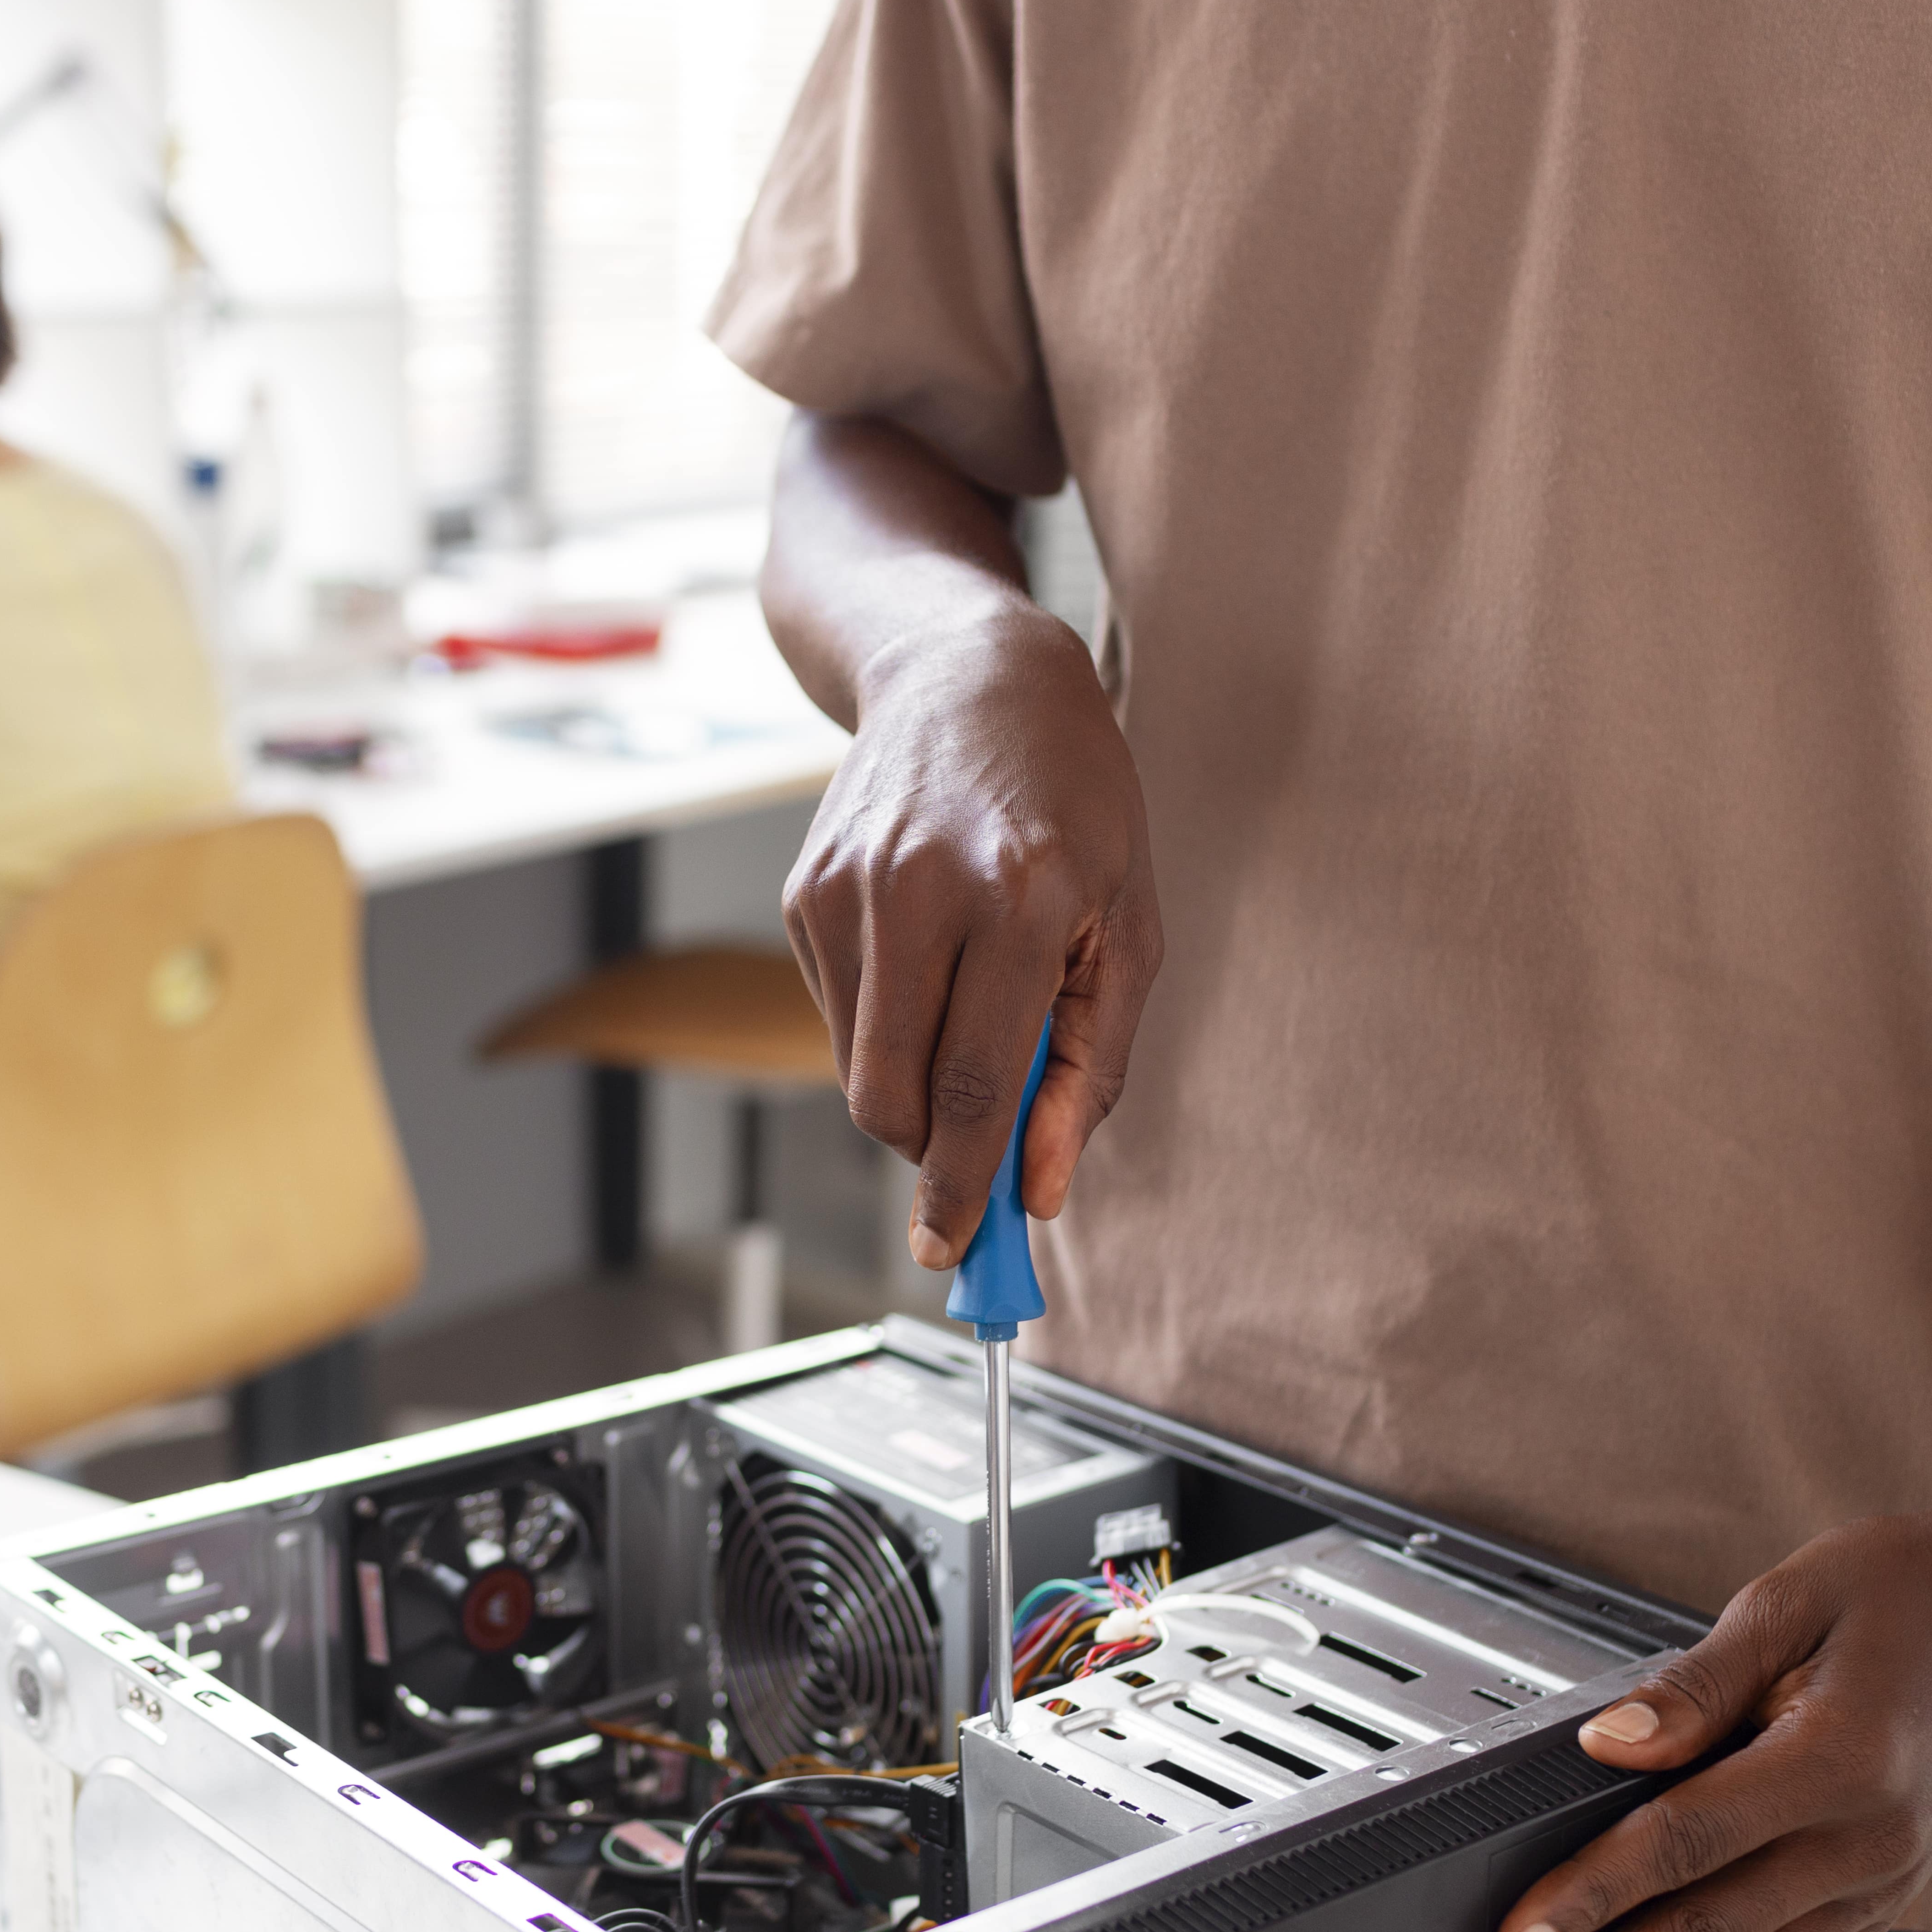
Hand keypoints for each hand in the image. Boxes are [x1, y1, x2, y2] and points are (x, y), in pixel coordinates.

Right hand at [781, 607, 1161, 1267]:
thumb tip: (1039, 1190)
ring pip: (857, 1069)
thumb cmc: (1073, 805)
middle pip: (893, 1096)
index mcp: (1022, 899)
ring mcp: (848, 888)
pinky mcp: (804, 892)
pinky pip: (838, 1017)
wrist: (970, 677)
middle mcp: (921, 890)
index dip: (962, 1186)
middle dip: (929, 1153)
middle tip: (973, 1157)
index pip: (974, 1085)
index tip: (952, 1253)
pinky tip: (927, 958)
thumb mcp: (1127, 927)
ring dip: (912, 1086)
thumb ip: (1092, 1067)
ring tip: (968, 1010)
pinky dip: (886, 1027)